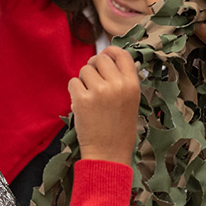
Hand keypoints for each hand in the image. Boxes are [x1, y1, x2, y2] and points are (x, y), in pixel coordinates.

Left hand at [68, 47, 140, 165]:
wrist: (108, 153)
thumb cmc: (119, 130)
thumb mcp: (131, 102)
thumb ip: (123, 81)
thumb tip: (108, 60)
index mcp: (132, 85)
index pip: (122, 54)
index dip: (111, 51)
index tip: (105, 55)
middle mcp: (117, 85)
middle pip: (100, 58)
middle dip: (94, 66)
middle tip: (93, 81)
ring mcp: (99, 91)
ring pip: (84, 70)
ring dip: (83, 80)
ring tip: (89, 97)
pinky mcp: (82, 100)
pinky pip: (73, 83)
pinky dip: (74, 91)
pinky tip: (81, 104)